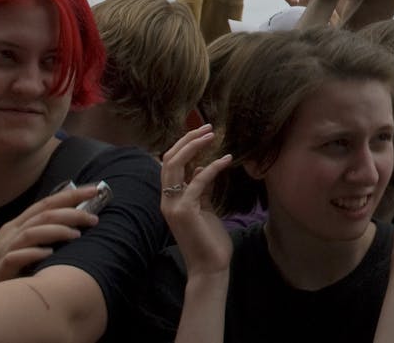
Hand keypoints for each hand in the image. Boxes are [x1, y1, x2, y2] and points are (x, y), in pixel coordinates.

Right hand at [0, 184, 100, 300]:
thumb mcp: (15, 249)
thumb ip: (36, 237)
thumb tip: (70, 228)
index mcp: (16, 227)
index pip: (47, 203)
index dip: (72, 194)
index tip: (96, 188)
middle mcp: (10, 234)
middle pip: (44, 214)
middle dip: (72, 210)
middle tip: (95, 216)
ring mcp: (1, 251)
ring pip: (32, 232)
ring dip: (56, 230)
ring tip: (77, 234)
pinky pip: (14, 258)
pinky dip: (32, 254)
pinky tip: (48, 255)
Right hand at [161, 125, 234, 277]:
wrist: (209, 266)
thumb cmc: (209, 238)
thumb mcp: (205, 207)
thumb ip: (201, 189)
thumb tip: (203, 168)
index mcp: (170, 198)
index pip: (170, 164)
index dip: (184, 146)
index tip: (202, 133)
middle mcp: (167, 200)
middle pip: (169, 159)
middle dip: (187, 140)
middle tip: (207, 127)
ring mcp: (173, 205)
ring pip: (175, 165)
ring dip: (194, 146)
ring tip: (212, 135)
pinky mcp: (185, 211)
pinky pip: (197, 181)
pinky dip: (212, 167)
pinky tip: (226, 160)